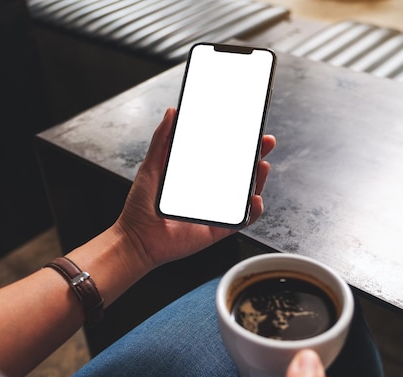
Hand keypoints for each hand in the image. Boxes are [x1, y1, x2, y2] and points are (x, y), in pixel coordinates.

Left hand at [115, 107, 275, 271]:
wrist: (136, 238)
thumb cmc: (140, 206)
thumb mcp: (151, 166)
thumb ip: (162, 140)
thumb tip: (172, 112)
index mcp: (197, 177)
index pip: (224, 157)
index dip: (239, 143)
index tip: (249, 128)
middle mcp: (210, 193)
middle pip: (241, 174)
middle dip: (256, 156)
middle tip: (265, 142)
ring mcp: (216, 211)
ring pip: (246, 195)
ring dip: (259, 180)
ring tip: (262, 165)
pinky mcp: (218, 230)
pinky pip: (242, 221)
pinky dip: (252, 211)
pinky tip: (254, 199)